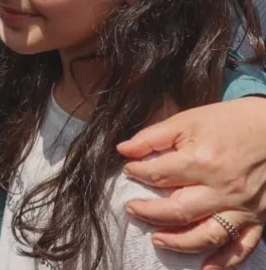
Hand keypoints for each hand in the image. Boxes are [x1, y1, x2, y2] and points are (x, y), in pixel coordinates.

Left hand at [118, 98, 265, 267]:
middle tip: (133, 209)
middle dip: (149, 212)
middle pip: (177, 211)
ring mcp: (242, 206)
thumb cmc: (228, 123)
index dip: (137, 173)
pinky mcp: (257, 217)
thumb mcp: (187, 121)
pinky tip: (205, 268)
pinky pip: (242, 246)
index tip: (129, 170)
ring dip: (178, 242)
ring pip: (206, 235)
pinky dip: (225, 262)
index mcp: (202, 161)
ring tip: (158, 239)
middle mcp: (222, 188)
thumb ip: (152, 137)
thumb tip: (123, 150)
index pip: (158, 175)